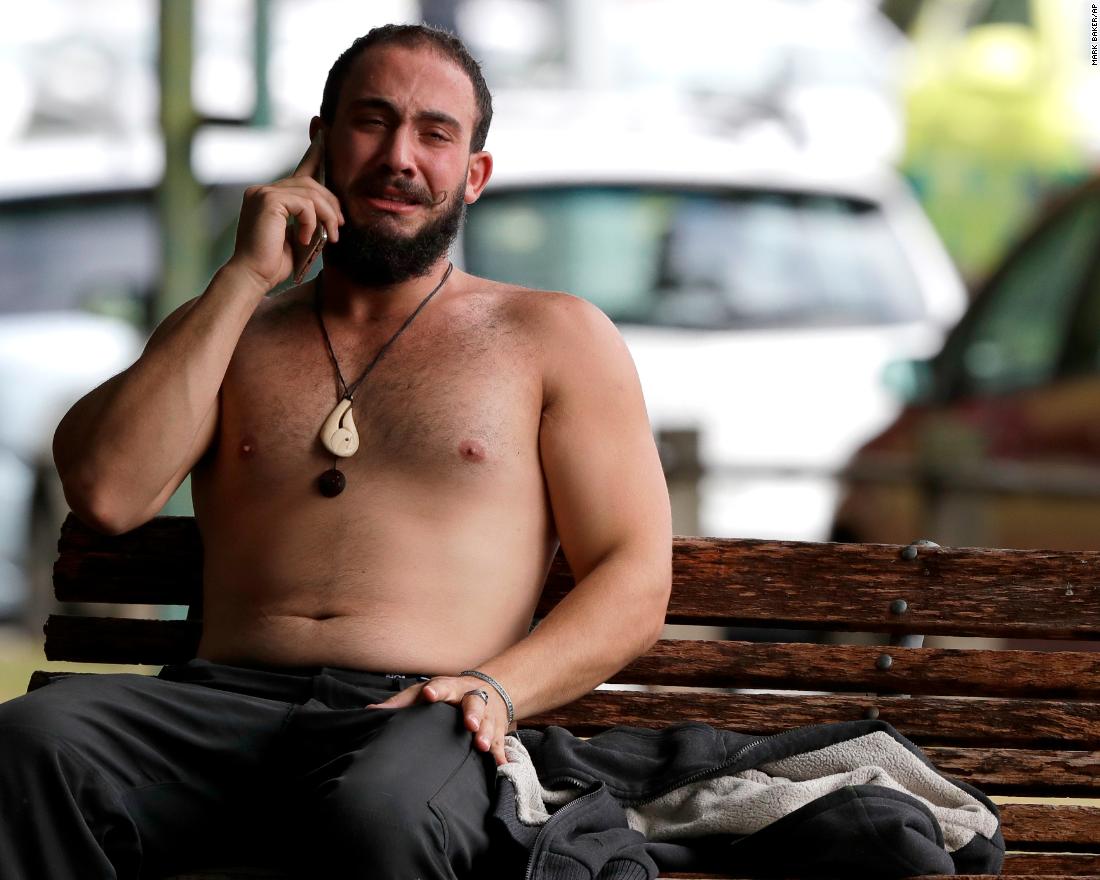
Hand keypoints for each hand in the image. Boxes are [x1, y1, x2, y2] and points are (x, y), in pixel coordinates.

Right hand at [227, 133, 343, 291]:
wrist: (253, 277)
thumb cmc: (275, 263)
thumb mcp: (299, 237)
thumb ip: (310, 219)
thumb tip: (333, 212)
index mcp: (271, 197)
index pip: (300, 170)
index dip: (315, 151)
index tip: (323, 130)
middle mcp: (264, 190)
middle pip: (311, 183)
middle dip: (331, 204)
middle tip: (339, 227)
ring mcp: (264, 193)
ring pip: (311, 193)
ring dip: (327, 216)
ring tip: (330, 237)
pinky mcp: (268, 200)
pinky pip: (304, 204)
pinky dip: (311, 222)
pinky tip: (303, 239)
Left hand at [367, 675, 511, 765]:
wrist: (490, 689)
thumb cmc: (447, 695)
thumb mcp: (425, 692)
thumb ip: (401, 702)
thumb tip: (370, 713)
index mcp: (451, 688)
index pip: (443, 686)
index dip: (436, 691)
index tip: (429, 696)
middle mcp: (472, 698)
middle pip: (474, 703)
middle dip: (473, 714)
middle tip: (470, 725)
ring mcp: (488, 714)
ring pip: (490, 723)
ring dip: (487, 734)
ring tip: (483, 747)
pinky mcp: (499, 730)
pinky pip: (502, 743)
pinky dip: (502, 755)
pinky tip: (501, 765)